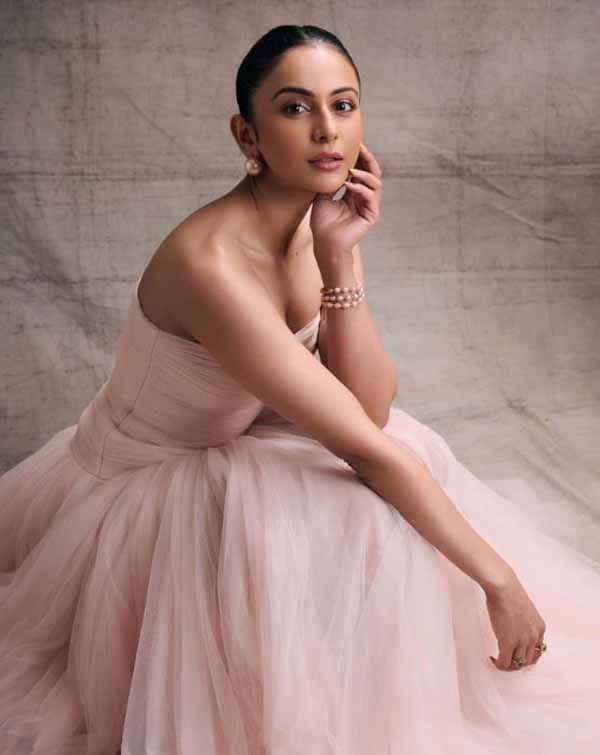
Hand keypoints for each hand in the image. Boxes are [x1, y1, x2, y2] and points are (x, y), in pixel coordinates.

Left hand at [309, 143, 381, 261]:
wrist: (324, 243)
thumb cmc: (322, 223)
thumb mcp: (322, 196)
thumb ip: (330, 181)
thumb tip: (330, 163)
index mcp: (354, 192)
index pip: (360, 170)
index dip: (358, 158)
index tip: (352, 145)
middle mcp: (364, 197)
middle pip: (372, 173)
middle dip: (367, 159)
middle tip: (360, 148)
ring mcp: (369, 206)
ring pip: (375, 183)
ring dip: (364, 174)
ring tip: (351, 170)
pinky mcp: (371, 215)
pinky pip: (370, 197)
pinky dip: (360, 189)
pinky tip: (349, 186)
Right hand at [485, 572, 546, 670]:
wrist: (503, 588)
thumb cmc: (509, 592)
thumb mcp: (525, 610)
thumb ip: (524, 622)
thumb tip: (514, 629)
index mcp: (539, 628)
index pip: (537, 650)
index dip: (526, 655)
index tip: (517, 654)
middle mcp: (534, 636)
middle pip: (528, 660)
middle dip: (517, 661)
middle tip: (506, 658)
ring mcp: (522, 641)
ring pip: (517, 664)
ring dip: (508, 664)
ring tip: (499, 659)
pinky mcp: (508, 642)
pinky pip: (504, 662)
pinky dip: (498, 664)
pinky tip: (493, 659)